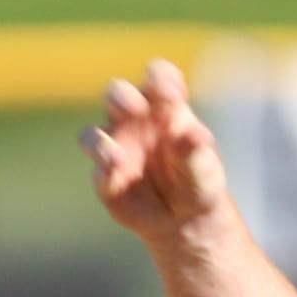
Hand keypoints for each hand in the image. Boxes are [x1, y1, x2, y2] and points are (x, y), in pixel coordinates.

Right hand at [79, 58, 230, 246]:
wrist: (186, 218)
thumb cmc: (197, 178)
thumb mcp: (204, 168)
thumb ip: (197, 153)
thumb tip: (196, 139)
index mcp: (163, 106)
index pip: (158, 78)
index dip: (160, 78)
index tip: (172, 93)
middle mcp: (133, 120)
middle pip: (117, 95)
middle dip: (122, 98)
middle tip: (134, 108)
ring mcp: (114, 148)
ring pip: (92, 136)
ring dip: (99, 143)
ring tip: (116, 158)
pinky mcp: (105, 179)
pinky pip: (98, 174)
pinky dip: (103, 174)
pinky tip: (114, 177)